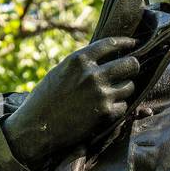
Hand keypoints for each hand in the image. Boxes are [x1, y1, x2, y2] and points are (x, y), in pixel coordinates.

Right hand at [2, 37, 140, 170]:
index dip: (126, 43)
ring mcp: (101, 94)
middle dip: (131, 68)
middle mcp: (92, 74)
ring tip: (113, 93)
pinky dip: (117, 107)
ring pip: (129, 86)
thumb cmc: (44, 100)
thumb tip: (103, 59)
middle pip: (130, 64)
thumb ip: (81, 65)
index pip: (111, 44)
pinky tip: (105, 109)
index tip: (134, 44)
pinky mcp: (105, 113)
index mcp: (79, 60)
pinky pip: (123, 106)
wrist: (36, 128)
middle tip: (128, 72)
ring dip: (124, 89)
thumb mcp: (60, 72)